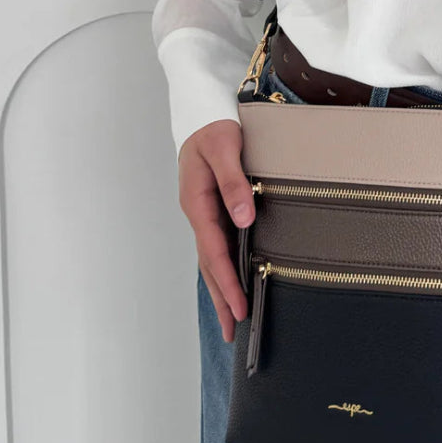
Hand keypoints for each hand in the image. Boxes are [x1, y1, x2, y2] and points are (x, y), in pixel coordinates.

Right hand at [178, 119, 256, 342]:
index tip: (240, 307)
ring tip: (232, 318)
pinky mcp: (213, 207)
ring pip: (211, 257)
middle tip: (234, 331)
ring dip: (221, 287)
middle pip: (209, 263)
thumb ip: (233, 182)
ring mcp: (204, 212)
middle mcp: (198, 212)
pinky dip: (223, 266)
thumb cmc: (214, 126)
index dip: (227, 281)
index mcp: (197, 202)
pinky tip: (232, 279)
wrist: (202, 111)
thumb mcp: (224, 148)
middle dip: (221, 297)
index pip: (213, 251)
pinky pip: (217, 243)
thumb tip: (244, 217)